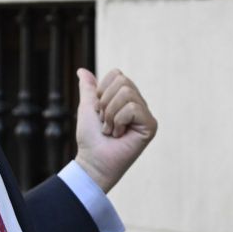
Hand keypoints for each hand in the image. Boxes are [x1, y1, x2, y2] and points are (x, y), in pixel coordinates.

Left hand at [73, 67, 156, 192]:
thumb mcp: (87, 108)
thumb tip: (81, 70)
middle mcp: (138, 104)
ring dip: (110, 115)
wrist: (92, 160)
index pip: (117, 74)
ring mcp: (145, 115)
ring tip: (111, 130)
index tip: (99, 111)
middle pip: (123, 81)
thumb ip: (88, 89)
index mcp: (125, 98)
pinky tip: (119, 135)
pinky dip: (118, 121)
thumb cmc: (90, 138)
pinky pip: (132, 108)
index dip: (102, 91)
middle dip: (106, 104)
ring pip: (127, 94)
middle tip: (105, 123)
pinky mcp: (150, 125)